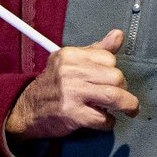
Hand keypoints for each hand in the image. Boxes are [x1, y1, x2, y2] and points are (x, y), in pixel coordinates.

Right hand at [5, 29, 139, 139]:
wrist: (27, 110)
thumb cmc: (53, 85)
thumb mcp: (70, 61)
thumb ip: (96, 50)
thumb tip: (118, 35)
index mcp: (70, 55)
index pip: (109, 59)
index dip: (114, 70)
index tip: (111, 80)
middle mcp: (70, 71)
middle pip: (115, 77)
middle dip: (123, 89)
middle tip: (119, 96)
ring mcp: (71, 93)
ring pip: (114, 97)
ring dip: (127, 105)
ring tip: (128, 109)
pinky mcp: (72, 114)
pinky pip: (103, 118)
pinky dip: (109, 122)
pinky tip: (104, 120)